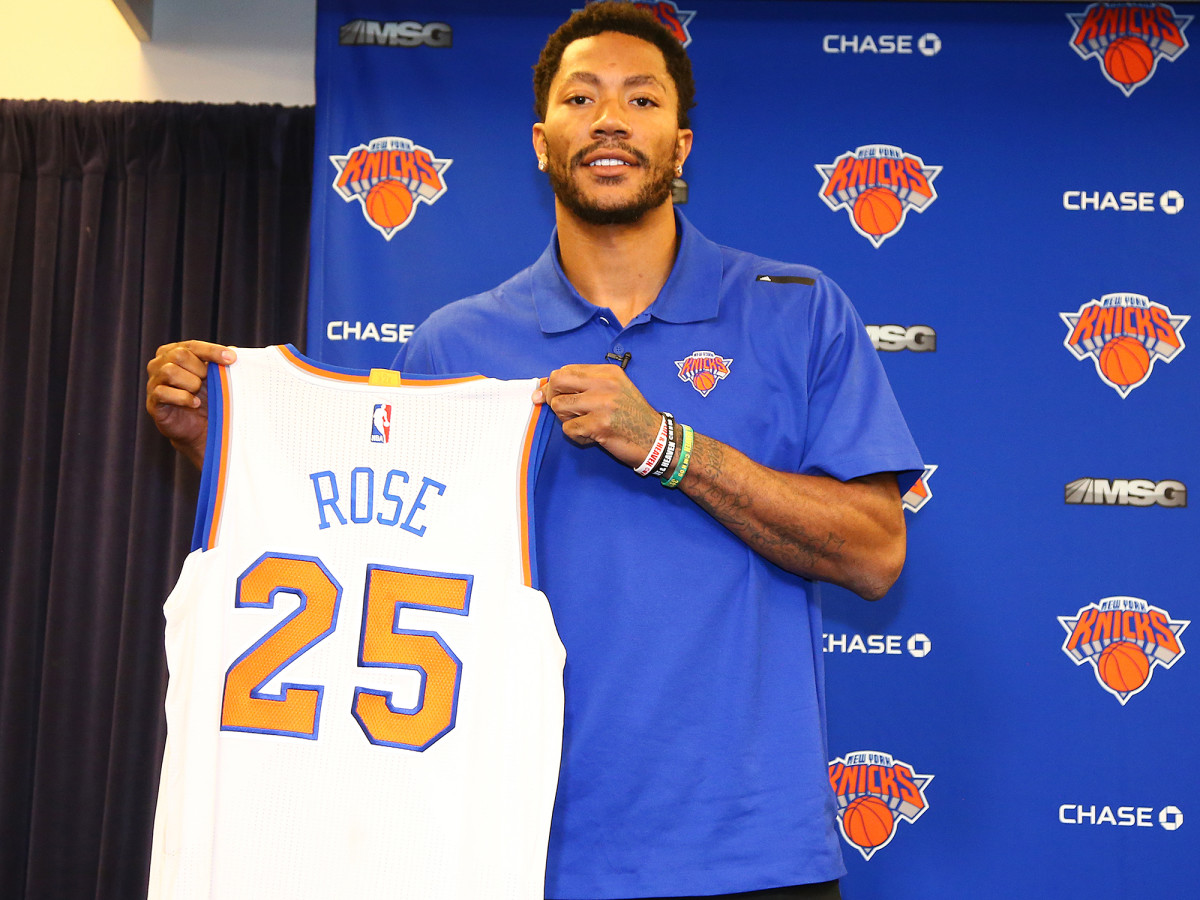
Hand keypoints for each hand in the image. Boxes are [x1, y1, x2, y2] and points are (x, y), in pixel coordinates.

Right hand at [145, 340, 235, 468]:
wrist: (198, 428)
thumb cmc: (206, 398)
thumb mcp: (216, 378)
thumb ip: (222, 363)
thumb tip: (234, 350)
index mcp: (174, 352)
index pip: (193, 346)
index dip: (212, 351)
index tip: (232, 358)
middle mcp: (159, 364)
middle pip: (179, 355)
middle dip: (199, 369)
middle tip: (208, 382)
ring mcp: (153, 382)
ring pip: (170, 372)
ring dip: (191, 383)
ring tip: (199, 393)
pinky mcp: (153, 402)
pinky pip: (163, 393)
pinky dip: (183, 398)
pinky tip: (195, 403)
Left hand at [534, 364, 661, 468]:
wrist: (655, 439)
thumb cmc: (633, 416)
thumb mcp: (615, 389)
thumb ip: (585, 385)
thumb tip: (545, 389)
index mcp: (608, 372)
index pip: (566, 370)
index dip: (553, 384)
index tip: (546, 395)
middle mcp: (605, 384)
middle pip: (557, 382)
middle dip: (553, 397)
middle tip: (563, 410)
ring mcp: (602, 404)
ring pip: (559, 406)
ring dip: (566, 419)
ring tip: (584, 423)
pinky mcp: (599, 425)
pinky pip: (569, 429)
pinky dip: (577, 436)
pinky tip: (592, 436)